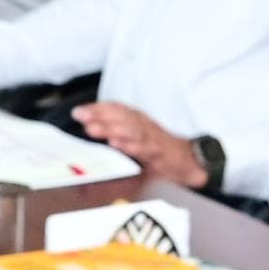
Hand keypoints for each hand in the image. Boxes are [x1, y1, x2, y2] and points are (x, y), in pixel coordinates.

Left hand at [76, 101, 207, 191]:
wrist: (190, 161)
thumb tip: (90, 126)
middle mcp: (144, 125)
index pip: (116, 109)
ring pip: (130, 129)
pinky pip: (145, 147)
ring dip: (111, 127)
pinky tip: (118, 144)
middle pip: (120, 116)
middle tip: (81, 116)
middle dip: (99, 115)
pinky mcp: (161, 153)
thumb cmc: (161, 150)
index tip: (78, 111)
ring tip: (93, 129)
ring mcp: (153, 138)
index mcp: (138, 120)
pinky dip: (131, 145)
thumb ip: (115, 131)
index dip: (97, 108)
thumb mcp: (136, 137)